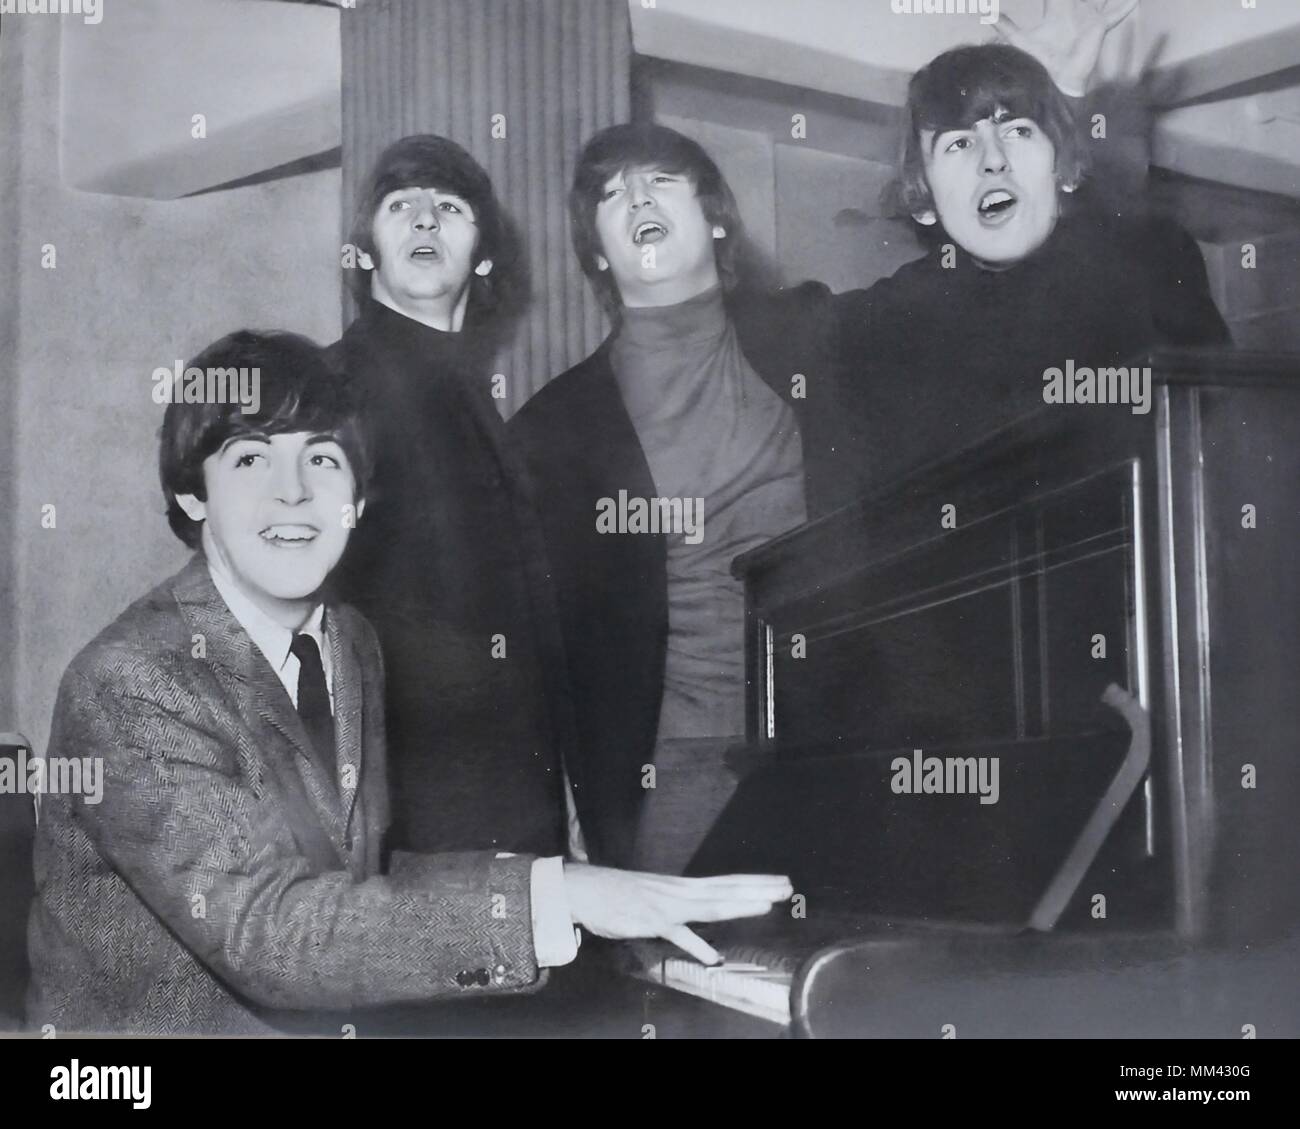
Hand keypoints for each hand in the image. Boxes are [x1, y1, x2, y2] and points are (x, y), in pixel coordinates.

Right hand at [564, 865, 792, 964]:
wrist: (586, 889)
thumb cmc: (619, 892)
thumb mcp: (656, 894)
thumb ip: (680, 904)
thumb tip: (700, 909)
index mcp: (683, 886)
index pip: (727, 882)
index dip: (754, 882)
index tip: (779, 881)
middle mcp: (681, 891)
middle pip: (726, 889)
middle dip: (758, 889)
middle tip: (787, 888)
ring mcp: (668, 905)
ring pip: (710, 904)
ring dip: (739, 904)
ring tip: (766, 905)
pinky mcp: (652, 920)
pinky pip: (677, 934)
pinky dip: (695, 944)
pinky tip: (713, 957)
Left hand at [993, 0, 1138, 97]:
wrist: (1058, 80)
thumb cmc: (1041, 61)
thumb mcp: (1021, 40)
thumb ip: (1007, 27)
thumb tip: (987, 15)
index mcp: (1057, 9)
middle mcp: (1074, 10)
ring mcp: (1088, 17)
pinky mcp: (1100, 26)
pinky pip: (1116, 14)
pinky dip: (1124, 7)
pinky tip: (1134, 0)